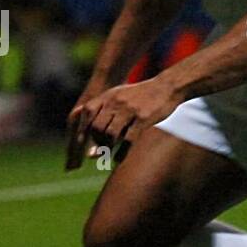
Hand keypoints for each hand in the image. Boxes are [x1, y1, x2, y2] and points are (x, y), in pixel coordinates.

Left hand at [66, 76, 181, 168]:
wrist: (166, 87)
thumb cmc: (140, 96)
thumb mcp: (119, 96)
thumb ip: (102, 111)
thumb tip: (80, 125)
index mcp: (109, 96)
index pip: (88, 112)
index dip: (82, 129)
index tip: (80, 144)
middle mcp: (116, 102)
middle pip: (97, 126)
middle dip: (96, 141)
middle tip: (100, 150)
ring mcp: (130, 110)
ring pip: (111, 135)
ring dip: (107, 149)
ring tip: (107, 156)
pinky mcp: (144, 119)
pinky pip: (128, 140)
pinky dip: (121, 153)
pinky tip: (118, 159)